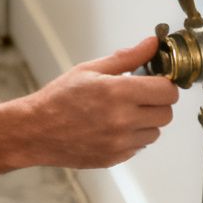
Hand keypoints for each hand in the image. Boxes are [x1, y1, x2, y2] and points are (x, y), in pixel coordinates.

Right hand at [13, 36, 181, 168]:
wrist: (34, 131)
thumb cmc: (59, 98)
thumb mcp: (90, 69)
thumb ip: (127, 58)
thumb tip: (152, 44)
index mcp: (118, 92)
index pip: (167, 91)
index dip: (164, 84)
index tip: (155, 82)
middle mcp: (122, 120)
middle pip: (166, 113)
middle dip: (157, 103)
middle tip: (140, 97)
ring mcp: (119, 143)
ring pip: (155, 132)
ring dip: (146, 122)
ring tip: (123, 113)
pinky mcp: (114, 158)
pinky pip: (139, 147)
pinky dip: (132, 138)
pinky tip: (112, 128)